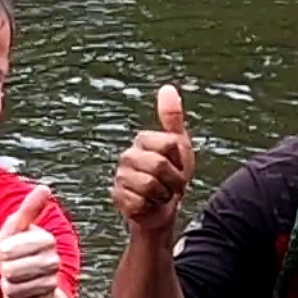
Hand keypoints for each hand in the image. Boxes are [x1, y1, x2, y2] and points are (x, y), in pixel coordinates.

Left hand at [0, 184, 64, 297]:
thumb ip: (29, 209)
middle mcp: (54, 261)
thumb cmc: (18, 251)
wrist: (28, 283)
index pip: (9, 250)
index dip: (2, 251)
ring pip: (14, 289)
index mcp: (46, 240)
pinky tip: (19, 294)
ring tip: (14, 280)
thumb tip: (45, 188)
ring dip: (7, 286)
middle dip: (4, 270)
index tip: (7, 249)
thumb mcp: (17, 228)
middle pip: (12, 271)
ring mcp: (51, 284)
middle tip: (9, 267)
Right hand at [112, 85, 194, 236]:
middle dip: (173, 181)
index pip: (169, 144)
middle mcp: (127, 156)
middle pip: (160, 165)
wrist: (161, 210)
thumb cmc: (171, 177)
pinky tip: (147, 205)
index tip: (177, 167)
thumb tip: (167, 88)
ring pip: (149, 185)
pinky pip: (139, 201)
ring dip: (162, 195)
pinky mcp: (117, 197)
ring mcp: (120, 176)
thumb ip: (172, 118)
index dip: (180, 160)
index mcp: (143, 140)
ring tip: (160, 195)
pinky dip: (149, 207)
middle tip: (171, 186)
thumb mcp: (179, 146)